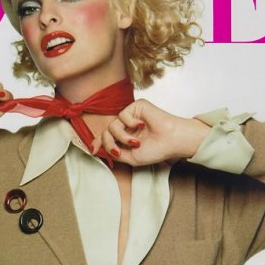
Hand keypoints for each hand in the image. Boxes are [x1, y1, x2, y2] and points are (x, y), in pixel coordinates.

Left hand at [91, 99, 209, 165]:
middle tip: (117, 151)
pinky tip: (142, 125)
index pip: (107, 137)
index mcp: (126, 137)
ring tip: (136, 142)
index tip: (93, 151)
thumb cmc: (156, 150)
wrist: (171, 141)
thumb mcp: (131, 158)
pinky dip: (130, 123)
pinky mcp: (137, 107)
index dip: (98, 143)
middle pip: (106, 132)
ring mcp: (131, 116)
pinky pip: (123, 115)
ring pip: (112, 125)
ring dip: (122, 136)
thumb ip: (115, 153)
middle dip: (108, 143)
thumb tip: (100, 148)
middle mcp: (127, 126)